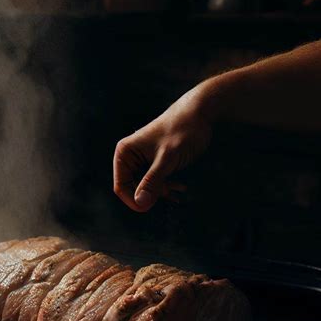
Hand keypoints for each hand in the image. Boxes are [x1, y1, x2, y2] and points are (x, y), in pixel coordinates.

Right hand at [113, 85, 212, 211]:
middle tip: (170, 194)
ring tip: (178, 189)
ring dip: (161, 192)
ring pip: (146, 187)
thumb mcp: (166, 159)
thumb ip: (152, 181)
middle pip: (133, 189)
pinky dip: (167, 187)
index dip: (134, 199)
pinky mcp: (154, 163)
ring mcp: (142, 161)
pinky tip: (180, 188)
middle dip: (151, 195)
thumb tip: (140, 203)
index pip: (121, 186)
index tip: (150, 206)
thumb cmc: (181, 131)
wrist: (199, 114)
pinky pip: (156, 182)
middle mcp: (130, 157)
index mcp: (125, 153)